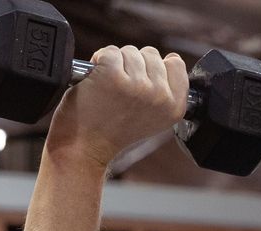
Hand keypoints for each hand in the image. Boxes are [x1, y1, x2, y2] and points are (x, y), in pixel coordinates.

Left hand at [46, 45, 188, 169]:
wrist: (85, 148)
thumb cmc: (113, 131)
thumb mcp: (153, 117)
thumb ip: (165, 91)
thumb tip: (169, 61)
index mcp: (175, 107)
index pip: (175, 63)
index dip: (154, 68)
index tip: (141, 84)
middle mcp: (160, 96)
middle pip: (151, 54)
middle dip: (133, 66)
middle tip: (120, 92)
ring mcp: (137, 85)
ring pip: (130, 52)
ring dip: (116, 64)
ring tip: (108, 89)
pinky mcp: (113, 75)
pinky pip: (110, 52)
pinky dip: (99, 61)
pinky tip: (97, 82)